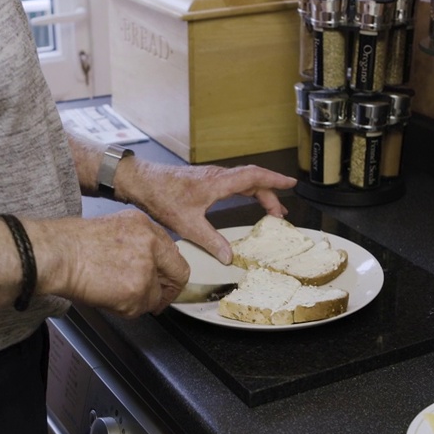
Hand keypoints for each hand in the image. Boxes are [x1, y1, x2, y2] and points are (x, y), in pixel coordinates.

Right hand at [32, 210, 189, 317]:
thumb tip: (149, 265)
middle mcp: (151, 243)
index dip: (169, 272)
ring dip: (137, 301)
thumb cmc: (72, 244)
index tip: (164, 282)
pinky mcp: (138, 289)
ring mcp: (146, 267)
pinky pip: (140, 309)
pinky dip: (125, 309)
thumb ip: (137, 244)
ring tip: (113, 293)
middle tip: (153, 300)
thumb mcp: (113, 229)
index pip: (173, 253)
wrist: (57, 254)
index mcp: (145, 225)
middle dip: (166, 291)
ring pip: (155, 296)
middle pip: (177, 274)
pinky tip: (107, 296)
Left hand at [123, 163, 296, 264]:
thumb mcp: (188, 224)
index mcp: (218, 183)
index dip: (275, 181)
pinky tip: (244, 200)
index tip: (291, 184)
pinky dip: (246, 190)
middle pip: (253, 180)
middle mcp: (217, 176)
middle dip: (271, 194)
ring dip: (259, 192)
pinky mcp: (204, 180)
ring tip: (269, 209)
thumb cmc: (162, 196)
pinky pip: (233, 182)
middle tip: (281, 213)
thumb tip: (229, 257)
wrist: (142, 182)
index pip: (254, 177)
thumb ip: (211, 241)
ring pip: (243, 181)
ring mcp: (211, 177)